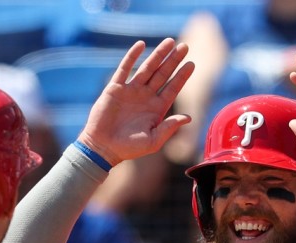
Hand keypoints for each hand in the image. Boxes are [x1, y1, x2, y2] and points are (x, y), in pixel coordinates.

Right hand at [77, 38, 194, 167]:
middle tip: (185, 46)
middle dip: (173, 60)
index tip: (192, 64)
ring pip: (147, 68)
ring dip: (158, 54)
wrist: (103, 148)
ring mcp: (131, 91)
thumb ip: (169, 128)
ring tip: (170, 42)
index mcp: (156, 109)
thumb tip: (188, 117)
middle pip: (163, 74)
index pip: (172, 88)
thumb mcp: (153, 141)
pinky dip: (132, 56)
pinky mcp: (115, 88)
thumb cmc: (129, 148)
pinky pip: (124, 68)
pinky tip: (141, 45)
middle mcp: (145, 97)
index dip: (182, 76)